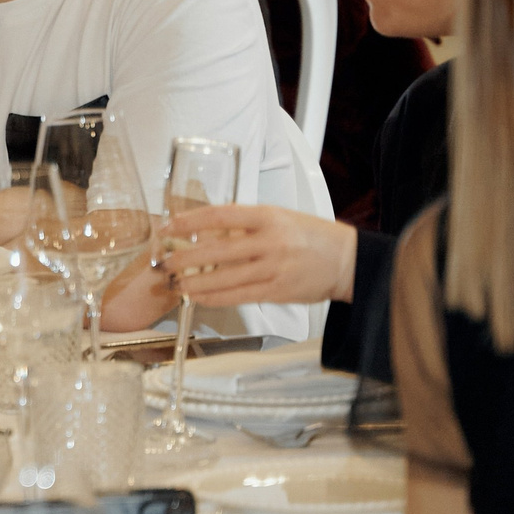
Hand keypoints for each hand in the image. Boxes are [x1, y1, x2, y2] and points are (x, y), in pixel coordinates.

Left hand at [161, 204, 357, 306]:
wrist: (348, 260)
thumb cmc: (311, 235)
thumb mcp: (278, 217)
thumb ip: (244, 224)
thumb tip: (204, 230)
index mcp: (268, 216)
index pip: (219, 215)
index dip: (188, 222)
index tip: (168, 227)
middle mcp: (269, 241)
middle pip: (217, 251)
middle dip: (184, 258)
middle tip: (165, 262)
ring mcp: (274, 268)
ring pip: (224, 277)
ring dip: (194, 282)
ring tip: (175, 283)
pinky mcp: (277, 291)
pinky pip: (238, 296)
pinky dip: (214, 297)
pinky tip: (198, 297)